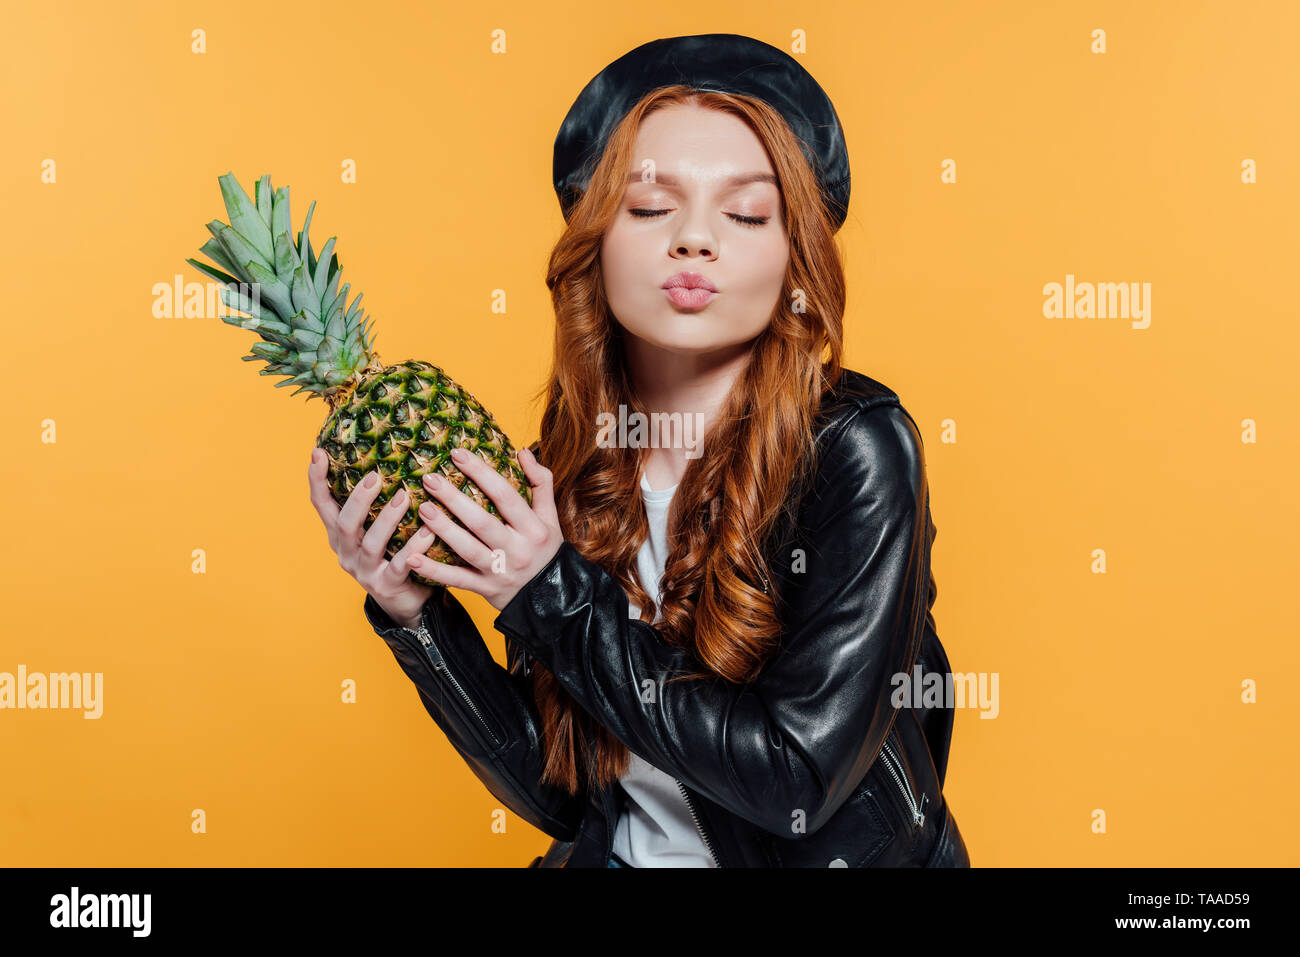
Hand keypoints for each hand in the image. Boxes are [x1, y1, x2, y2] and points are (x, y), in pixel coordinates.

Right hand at [308, 446, 434, 631]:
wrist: (405, 601)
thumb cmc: (391, 554)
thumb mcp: (375, 528)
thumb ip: (374, 502)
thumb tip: (383, 456)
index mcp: (339, 534)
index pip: (321, 504)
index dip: (317, 480)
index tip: (318, 452)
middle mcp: (346, 552)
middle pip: (344, 524)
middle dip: (358, 500)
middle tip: (374, 477)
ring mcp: (364, 571)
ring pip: (371, 544)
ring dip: (387, 519)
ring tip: (404, 497)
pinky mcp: (386, 586)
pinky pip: (399, 566)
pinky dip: (413, 547)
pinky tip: (428, 532)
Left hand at [413, 446, 563, 610]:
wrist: (551, 596)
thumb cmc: (545, 548)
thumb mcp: (549, 517)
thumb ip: (540, 483)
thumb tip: (523, 451)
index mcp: (534, 528)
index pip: (505, 496)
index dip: (481, 473)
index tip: (458, 454)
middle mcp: (517, 550)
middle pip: (482, 522)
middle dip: (454, 499)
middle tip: (429, 479)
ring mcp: (500, 571)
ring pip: (467, 549)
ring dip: (443, 529)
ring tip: (422, 508)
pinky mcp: (485, 589)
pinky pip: (457, 580)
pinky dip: (434, 571)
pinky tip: (412, 557)